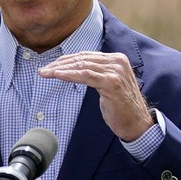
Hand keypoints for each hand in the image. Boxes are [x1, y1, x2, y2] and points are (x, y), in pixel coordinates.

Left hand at [37, 51, 153, 141]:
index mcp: (116, 59)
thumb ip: (97, 74)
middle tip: (43, 70)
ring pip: (82, 66)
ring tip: (45, 73)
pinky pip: (86, 75)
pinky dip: (70, 74)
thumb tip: (76, 70)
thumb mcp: (108, 86)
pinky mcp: (112, 82)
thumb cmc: (121, 107)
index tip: (50, 66)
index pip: (86, 56)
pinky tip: (57, 75)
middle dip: (60, 64)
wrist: (137, 123)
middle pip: (82, 59)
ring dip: (60, 69)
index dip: (66, 60)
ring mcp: (115, 71)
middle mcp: (117, 61)